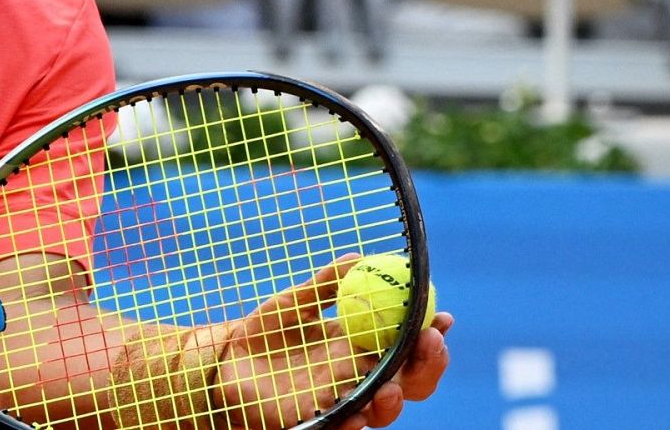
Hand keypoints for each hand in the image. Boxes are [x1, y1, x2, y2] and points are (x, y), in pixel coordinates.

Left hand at [215, 257, 452, 429]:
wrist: (226, 361)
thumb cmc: (265, 331)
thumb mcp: (295, 302)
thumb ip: (325, 284)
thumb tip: (358, 257)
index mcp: (361, 348)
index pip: (409, 347)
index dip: (432, 336)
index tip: (443, 318)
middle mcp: (359, 379)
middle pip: (410, 382)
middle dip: (428, 366)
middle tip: (429, 343)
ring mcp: (340, 403)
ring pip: (382, 411)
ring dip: (393, 401)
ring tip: (389, 387)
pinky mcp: (315, 422)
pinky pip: (339, 428)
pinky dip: (350, 424)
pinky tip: (356, 414)